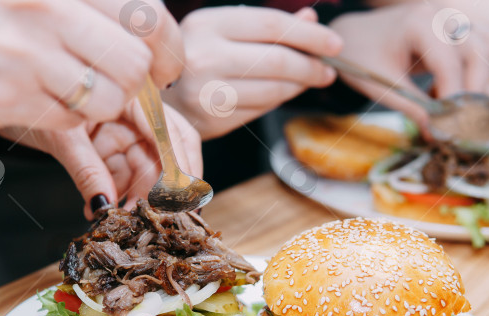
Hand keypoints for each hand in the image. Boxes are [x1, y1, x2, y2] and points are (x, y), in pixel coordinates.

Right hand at [0, 0, 183, 131]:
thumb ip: (69, 6)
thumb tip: (134, 29)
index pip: (144, 8)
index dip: (164, 43)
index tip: (163, 62)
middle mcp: (47, 4)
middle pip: (138, 56)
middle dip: (141, 82)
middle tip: (123, 90)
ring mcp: (29, 51)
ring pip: (112, 95)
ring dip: (103, 106)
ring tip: (70, 98)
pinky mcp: (9, 97)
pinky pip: (72, 122)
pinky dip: (67, 124)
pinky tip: (37, 106)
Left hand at [0, 100, 201, 218]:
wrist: (2, 100)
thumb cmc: (30, 104)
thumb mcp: (61, 137)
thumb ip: (87, 169)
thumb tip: (106, 205)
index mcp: (132, 95)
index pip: (172, 133)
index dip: (184, 167)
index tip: (185, 200)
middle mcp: (133, 114)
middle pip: (164, 157)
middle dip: (158, 192)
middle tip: (149, 221)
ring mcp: (120, 133)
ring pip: (143, 173)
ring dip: (133, 201)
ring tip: (115, 221)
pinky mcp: (106, 150)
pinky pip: (120, 178)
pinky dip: (113, 197)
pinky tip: (97, 212)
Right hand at [162, 6, 341, 139]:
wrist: (154, 98)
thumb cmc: (194, 59)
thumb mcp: (222, 31)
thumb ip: (266, 27)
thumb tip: (310, 21)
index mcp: (207, 25)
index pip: (271, 25)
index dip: (309, 36)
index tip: (334, 44)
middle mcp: (204, 57)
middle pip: (277, 60)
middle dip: (311, 66)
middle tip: (328, 70)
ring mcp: (207, 92)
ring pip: (273, 90)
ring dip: (299, 87)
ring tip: (312, 80)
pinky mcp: (212, 121)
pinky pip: (260, 111)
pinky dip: (278, 102)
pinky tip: (284, 94)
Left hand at [329, 4, 488, 128]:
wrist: (354, 36)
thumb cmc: (361, 57)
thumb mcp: (383, 86)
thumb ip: (413, 108)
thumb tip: (439, 135)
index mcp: (419, 23)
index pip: (450, 63)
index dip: (454, 96)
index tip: (452, 126)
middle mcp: (441, 14)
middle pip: (479, 51)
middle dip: (474, 89)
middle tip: (460, 120)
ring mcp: (452, 18)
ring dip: (480, 79)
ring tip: (452, 102)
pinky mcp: (458, 27)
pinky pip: (485, 45)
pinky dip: (479, 70)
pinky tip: (450, 89)